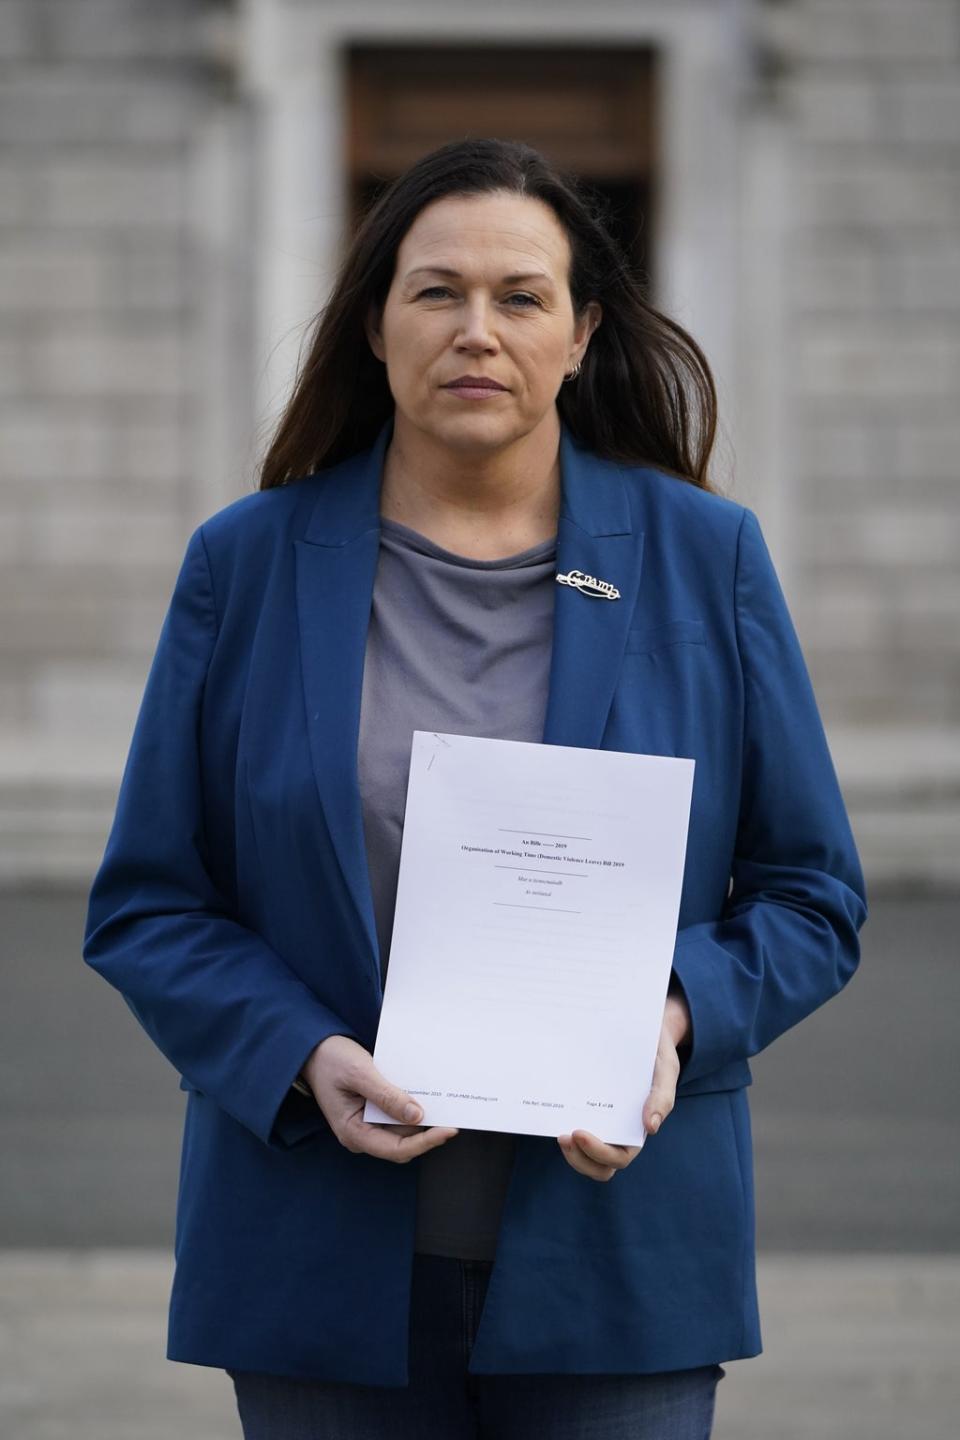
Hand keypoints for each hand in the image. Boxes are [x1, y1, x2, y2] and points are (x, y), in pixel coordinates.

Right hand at [301, 1035, 458, 1162]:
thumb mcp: (359, 1073)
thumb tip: (416, 1116)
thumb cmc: (330, 1060)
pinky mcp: (372, 1113)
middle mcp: (361, 1134)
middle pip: (403, 1144)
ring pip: (402, 1131)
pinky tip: (426, 1096)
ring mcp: (367, 1124)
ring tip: (443, 1104)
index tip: (448, 1130)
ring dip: (422, 1120)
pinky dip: (412, 1109)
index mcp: (353, 1132)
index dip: (425, 1143)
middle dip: (428, 1133)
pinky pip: (397, 1117)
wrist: (314, 1049)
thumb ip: (386, 1095)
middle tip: (453, 1115)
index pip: (396, 1150)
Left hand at [557, 990, 690, 1181]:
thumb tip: (651, 1127)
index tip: (578, 1132)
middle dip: (580, 1158)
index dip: (598, 1152)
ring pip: (584, 1156)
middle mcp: (619, 1131)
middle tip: (563, 1136)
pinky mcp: (587, 1108)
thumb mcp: (665, 1068)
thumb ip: (662, 1096)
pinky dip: (564, 1129)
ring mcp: (602, 1122)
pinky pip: (574, 1129)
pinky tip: (555, 1112)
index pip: (619, 1157)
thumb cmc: (656, 1053)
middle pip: (599, 1166)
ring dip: (571, 1153)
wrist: (646, 1033)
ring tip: (559, 1132)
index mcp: (638, 1129)